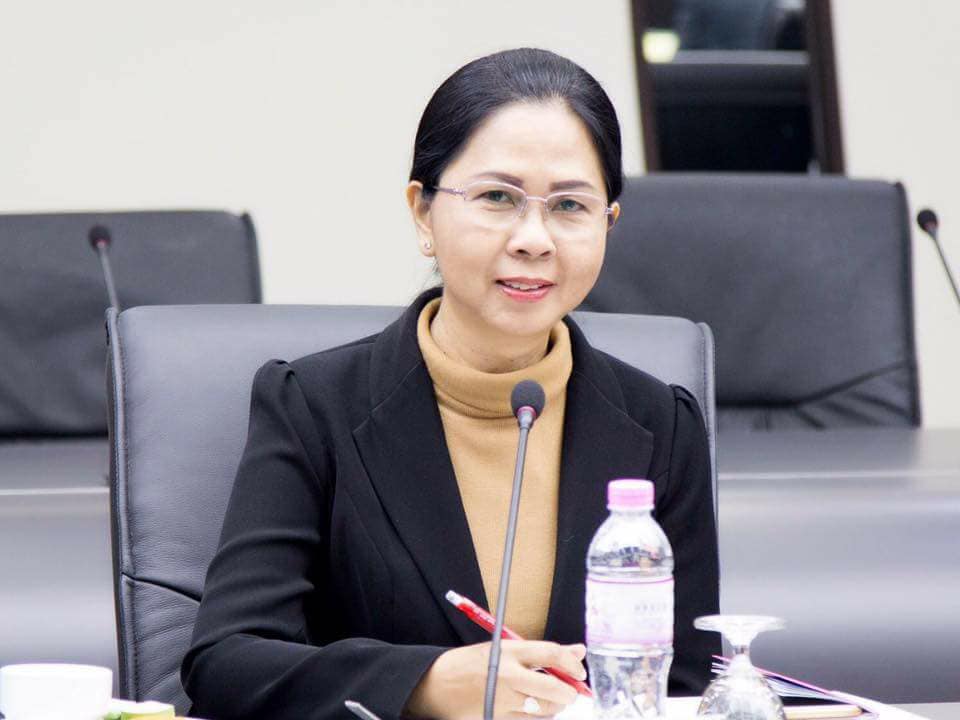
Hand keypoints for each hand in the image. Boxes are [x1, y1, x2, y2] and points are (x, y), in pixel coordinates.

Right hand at [405, 640, 586, 719]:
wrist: (436, 685)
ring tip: (547, 699)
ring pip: (546, 710)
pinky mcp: (498, 718)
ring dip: (554, 706)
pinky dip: (538, 716)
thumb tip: (578, 651)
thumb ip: (541, 653)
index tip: (580, 671)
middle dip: (569, 692)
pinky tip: (530, 708)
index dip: (572, 663)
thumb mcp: (503, 649)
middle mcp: (508, 676)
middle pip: (555, 689)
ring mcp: (503, 701)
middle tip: (569, 690)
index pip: (552, 654)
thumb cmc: (471, 664)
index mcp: (509, 652)